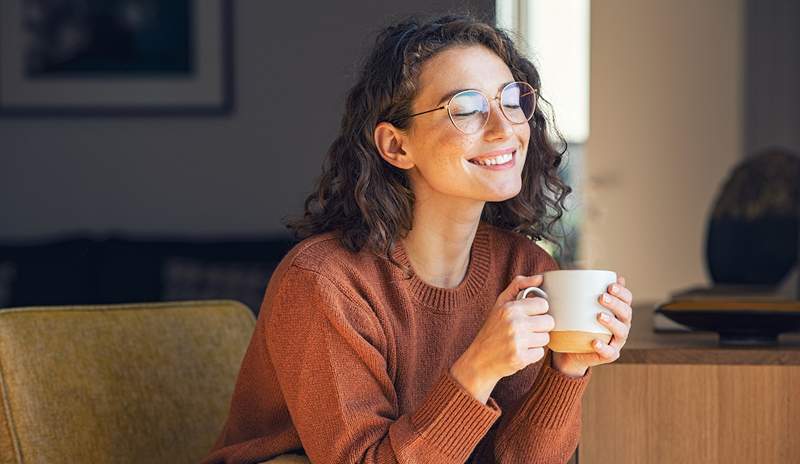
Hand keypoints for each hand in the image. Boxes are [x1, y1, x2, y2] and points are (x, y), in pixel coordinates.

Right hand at [450, 275, 553, 402]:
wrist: (479, 360)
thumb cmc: (492, 329)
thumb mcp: (500, 304)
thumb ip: (518, 286)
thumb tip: (540, 277)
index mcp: (510, 308)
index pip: (543, 305)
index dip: (538, 311)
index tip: (529, 315)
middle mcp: (514, 323)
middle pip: (549, 322)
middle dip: (540, 327)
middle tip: (526, 330)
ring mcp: (517, 342)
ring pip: (546, 338)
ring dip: (536, 341)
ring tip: (522, 341)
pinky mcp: (520, 358)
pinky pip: (540, 353)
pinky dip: (532, 354)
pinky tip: (520, 352)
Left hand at [552, 276, 632, 376]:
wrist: (572, 350)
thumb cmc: (579, 323)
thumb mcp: (581, 306)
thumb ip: (586, 291)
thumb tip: (585, 271)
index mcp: (618, 311)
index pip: (627, 299)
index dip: (622, 292)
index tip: (610, 285)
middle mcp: (622, 325)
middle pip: (626, 313)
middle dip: (616, 304)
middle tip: (601, 297)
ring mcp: (617, 341)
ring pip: (621, 331)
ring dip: (612, 323)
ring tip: (599, 316)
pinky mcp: (609, 355)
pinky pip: (610, 352)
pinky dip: (603, 347)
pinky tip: (595, 342)